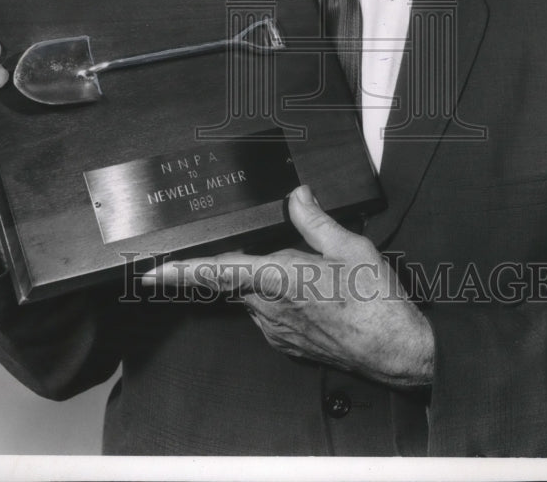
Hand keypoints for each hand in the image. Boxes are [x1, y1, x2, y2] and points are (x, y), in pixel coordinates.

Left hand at [142, 185, 434, 388]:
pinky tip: (309, 292)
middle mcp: (269, 308)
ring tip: (304, 273)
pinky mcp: (288, 343)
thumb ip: (314, 220)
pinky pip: (268, 313)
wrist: (397, 352)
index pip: (216, 270)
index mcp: (278, 278)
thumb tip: (296, 195)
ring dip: (263, 280)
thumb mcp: (349, 246)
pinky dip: (277, 297)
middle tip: (248, 254)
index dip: (179, 270)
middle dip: (233, 264)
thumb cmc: (376, 302)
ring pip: (251, 295)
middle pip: (234, 279)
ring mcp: (276, 329)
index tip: (148, 272)